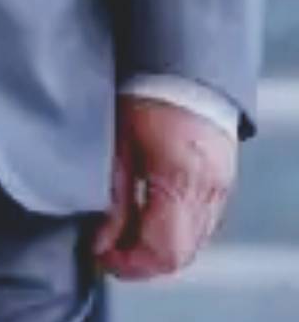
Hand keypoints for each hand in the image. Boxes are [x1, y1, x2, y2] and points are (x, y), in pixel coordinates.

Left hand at [93, 97, 236, 280]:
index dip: (128, 263)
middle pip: (179, 255)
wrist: (184, 59)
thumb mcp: (119, 138)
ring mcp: (220, 187)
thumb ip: (114, 193)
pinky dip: (173, 229)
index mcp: (182, 180)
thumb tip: (103, 240)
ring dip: (157, 247)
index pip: (162, 250)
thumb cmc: (146, 88)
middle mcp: (209, 191)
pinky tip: (145, 213)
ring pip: (192, 243)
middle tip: (106, 247)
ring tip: (121, 231)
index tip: (99, 253)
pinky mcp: (221, 179)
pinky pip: (200, 223)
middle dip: (141, 261)